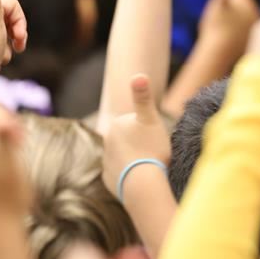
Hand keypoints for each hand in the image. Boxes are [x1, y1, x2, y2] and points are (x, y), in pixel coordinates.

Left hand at [103, 75, 170, 196]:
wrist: (143, 184)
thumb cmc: (150, 148)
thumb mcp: (150, 119)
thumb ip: (142, 96)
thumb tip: (138, 74)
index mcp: (114, 125)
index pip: (134, 124)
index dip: (147, 131)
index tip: (154, 141)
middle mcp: (105, 142)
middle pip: (129, 141)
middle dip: (140, 146)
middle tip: (154, 155)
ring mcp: (106, 162)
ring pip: (125, 158)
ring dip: (135, 162)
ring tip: (148, 169)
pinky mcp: (108, 180)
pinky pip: (121, 175)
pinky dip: (130, 176)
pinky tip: (140, 179)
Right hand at [196, 0, 259, 59]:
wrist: (219, 54)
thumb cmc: (215, 28)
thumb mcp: (216, 5)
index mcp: (249, 3)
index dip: (221, 5)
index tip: (219, 15)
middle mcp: (256, 15)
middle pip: (237, 10)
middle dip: (228, 15)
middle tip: (220, 26)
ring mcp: (255, 28)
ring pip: (238, 22)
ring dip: (230, 26)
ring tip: (223, 35)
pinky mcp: (252, 41)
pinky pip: (239, 35)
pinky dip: (233, 37)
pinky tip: (227, 43)